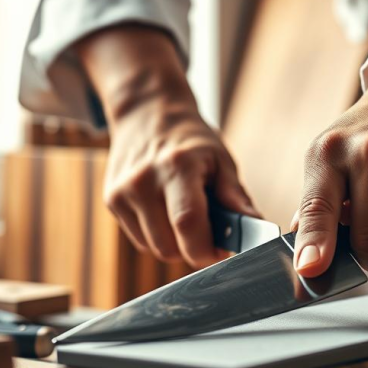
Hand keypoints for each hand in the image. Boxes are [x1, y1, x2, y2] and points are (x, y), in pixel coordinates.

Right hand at [77, 25, 257, 267]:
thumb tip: (256, 229)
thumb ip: (235, 197)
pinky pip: (140, 241)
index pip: (188, 223)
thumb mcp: (220, 160)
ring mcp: (121, 192)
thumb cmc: (190, 140)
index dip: (207, 249)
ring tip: (185, 215)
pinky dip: (158, 236)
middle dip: (193, 248)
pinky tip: (165, 211)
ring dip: (175, 244)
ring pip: (154, 249)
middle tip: (208, 230)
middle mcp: (142, 181)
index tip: (222, 252)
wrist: (147, 115)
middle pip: (169, 247)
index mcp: (176, 167)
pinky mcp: (111, 202)